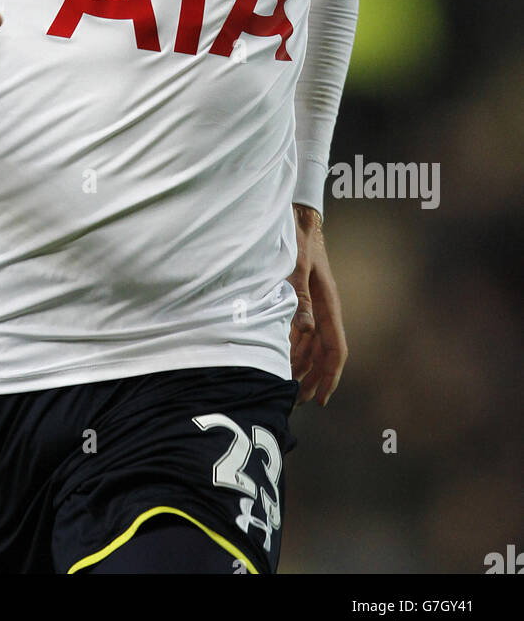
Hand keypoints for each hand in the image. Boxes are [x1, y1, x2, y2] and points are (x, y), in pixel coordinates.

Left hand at [288, 203, 347, 406]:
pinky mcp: (304, 299)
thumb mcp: (297, 266)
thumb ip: (299, 296)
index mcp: (329, 304)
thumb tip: (305, 330)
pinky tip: (285, 360)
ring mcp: (315, 305)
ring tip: (292, 389)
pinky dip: (296, 350)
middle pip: (325, 353)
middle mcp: (324, 309)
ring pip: (314, 346)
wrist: (298, 217)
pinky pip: (304, 333)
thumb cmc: (298, 239)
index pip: (336, 349)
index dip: (330, 376)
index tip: (322, 398)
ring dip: (305, 367)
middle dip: (316, 379)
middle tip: (302, 403)